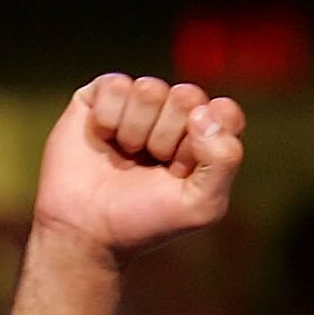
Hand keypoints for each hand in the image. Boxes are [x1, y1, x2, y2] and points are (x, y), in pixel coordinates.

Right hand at [31, 74, 246, 265]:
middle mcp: (177, 114)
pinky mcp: (102, 95)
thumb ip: (224, 160)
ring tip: (127, 154)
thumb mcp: (202, 205)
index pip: (225, 112)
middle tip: (152, 164)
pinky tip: (104, 139)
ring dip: (135, 131)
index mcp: (208, 137)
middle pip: (187, 96)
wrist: (87, 229)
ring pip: (150, 89)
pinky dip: (107, 118)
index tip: (183, 170)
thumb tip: (203, 112)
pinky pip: (116, 85)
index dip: (205, 141)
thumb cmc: (147, 219)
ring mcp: (140, 103)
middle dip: (167, 138)